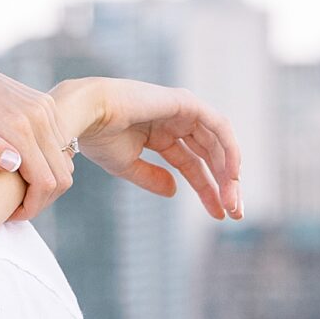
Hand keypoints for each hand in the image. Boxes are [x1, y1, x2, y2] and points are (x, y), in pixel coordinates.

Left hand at [0, 52, 73, 222]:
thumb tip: (13, 165)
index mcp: (20, 125)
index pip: (45, 181)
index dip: (32, 207)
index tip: (10, 216)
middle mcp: (39, 114)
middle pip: (62, 174)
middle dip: (42, 199)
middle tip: (14, 210)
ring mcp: (43, 106)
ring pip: (64, 160)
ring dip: (46, 182)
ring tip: (14, 192)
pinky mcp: (42, 103)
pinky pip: (59, 143)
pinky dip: (47, 163)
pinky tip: (21, 171)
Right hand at [55, 78, 243, 220]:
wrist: (85, 115)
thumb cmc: (97, 137)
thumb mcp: (126, 165)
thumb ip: (151, 178)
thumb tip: (174, 192)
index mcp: (159, 134)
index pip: (191, 165)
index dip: (207, 190)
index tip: (220, 215)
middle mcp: (175, 121)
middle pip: (209, 156)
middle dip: (223, 185)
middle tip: (234, 213)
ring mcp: (182, 110)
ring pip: (217, 144)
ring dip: (229, 173)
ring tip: (232, 201)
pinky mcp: (186, 103)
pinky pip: (218, 127)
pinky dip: (230, 150)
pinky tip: (232, 175)